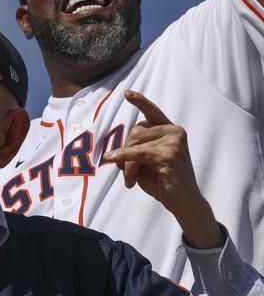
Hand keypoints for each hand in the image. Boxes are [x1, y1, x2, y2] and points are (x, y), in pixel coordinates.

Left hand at [103, 90, 223, 248]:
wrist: (184, 202)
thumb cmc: (162, 181)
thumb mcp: (144, 163)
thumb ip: (133, 150)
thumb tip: (115, 150)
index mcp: (170, 131)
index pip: (153, 112)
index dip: (141, 102)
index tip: (128, 93)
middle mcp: (175, 132)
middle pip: (135, 132)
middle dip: (125, 153)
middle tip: (127, 175)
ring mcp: (174, 141)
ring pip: (134, 144)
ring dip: (127, 164)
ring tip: (131, 180)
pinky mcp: (169, 155)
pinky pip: (137, 153)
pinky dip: (123, 157)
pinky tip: (111, 159)